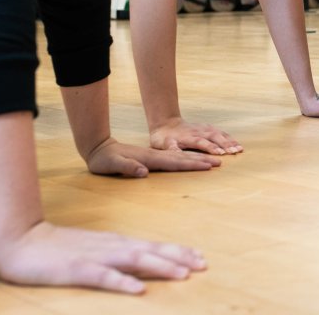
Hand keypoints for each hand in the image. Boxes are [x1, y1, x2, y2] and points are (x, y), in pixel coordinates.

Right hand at [0, 220, 205, 293]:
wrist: (21, 239)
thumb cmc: (59, 248)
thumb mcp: (94, 249)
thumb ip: (117, 254)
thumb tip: (143, 263)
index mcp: (115, 243)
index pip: (153, 246)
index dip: (177, 252)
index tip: (201, 258)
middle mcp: (110, 247)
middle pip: (150, 250)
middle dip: (178, 257)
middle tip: (203, 264)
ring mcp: (94, 256)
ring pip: (133, 260)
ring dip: (159, 266)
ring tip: (182, 275)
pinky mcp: (75, 269)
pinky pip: (102, 277)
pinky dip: (122, 282)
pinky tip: (138, 289)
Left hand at [85, 137, 220, 176]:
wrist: (99, 147)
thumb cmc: (104, 159)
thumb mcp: (112, 164)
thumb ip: (128, 167)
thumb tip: (144, 172)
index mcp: (150, 158)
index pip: (175, 162)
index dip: (192, 164)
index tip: (208, 166)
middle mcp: (156, 155)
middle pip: (183, 158)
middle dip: (202, 160)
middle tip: (219, 163)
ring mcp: (156, 155)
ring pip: (181, 156)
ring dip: (199, 157)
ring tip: (214, 158)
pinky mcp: (154, 157)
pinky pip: (175, 157)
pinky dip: (188, 157)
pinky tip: (195, 158)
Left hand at [149, 117, 241, 155]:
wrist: (166, 124)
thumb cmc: (163, 138)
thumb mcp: (162, 144)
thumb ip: (171, 148)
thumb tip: (175, 153)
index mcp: (188, 137)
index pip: (201, 142)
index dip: (210, 147)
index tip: (219, 153)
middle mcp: (198, 131)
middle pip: (214, 136)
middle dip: (225, 144)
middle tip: (235, 151)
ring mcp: (203, 128)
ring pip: (219, 133)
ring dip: (229, 141)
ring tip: (239, 149)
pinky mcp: (207, 128)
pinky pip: (220, 132)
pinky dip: (228, 137)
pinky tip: (235, 143)